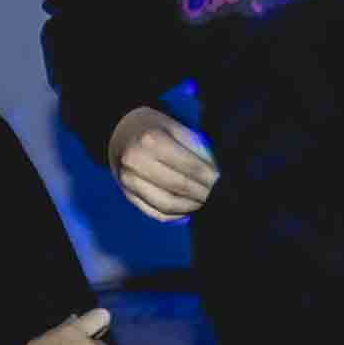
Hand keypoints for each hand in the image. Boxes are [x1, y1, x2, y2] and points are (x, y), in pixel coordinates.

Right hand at [110, 106, 218, 220]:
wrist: (121, 132)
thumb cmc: (155, 128)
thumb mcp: (177, 128)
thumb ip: (197, 149)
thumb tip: (215, 174)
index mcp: (151, 140)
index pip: (189, 166)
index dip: (209, 177)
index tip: (222, 182)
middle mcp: (136, 162)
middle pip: (178, 186)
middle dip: (202, 193)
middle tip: (217, 195)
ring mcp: (128, 181)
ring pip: (166, 205)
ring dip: (190, 207)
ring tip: (204, 203)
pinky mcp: (127, 195)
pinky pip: (155, 213)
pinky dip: (175, 216)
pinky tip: (188, 211)